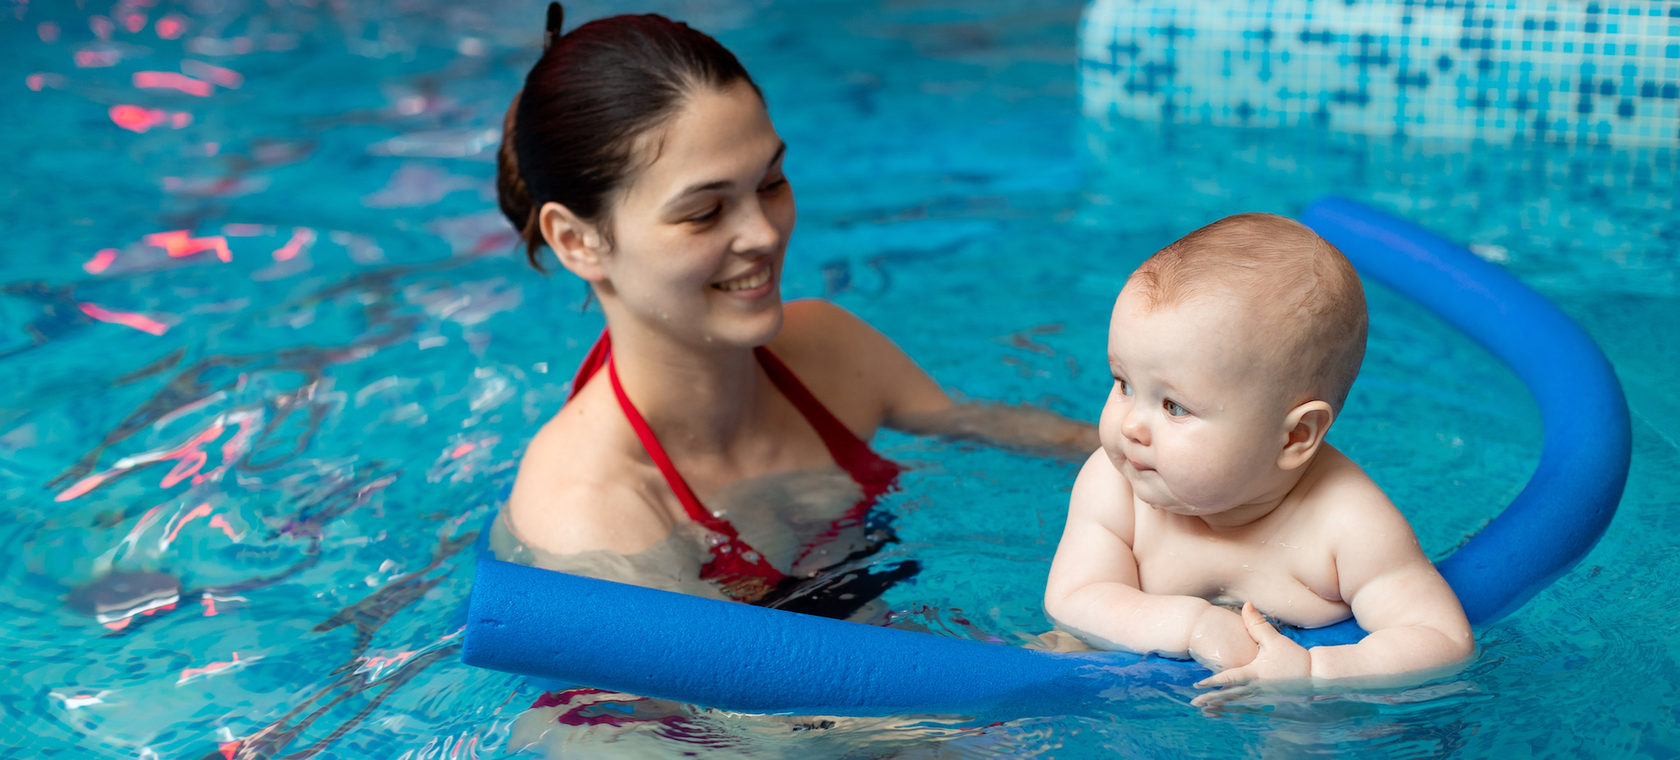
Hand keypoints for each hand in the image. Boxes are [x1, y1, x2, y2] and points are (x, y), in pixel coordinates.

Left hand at [1191, 603, 1310, 707]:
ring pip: (1238, 705)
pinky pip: (1249, 711)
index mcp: (1256, 673)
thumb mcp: (1276, 640)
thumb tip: (1247, 604)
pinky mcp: (1270, 706)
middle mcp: (1257, 689)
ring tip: (1205, 711)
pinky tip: (1226, 716)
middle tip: (1194, 703)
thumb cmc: (1296, 658)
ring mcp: (1263, 700)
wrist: (1317, 678)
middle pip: (1230, 695)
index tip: (1198, 685)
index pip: (1230, 678)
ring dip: (1221, 709)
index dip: (1213, 682)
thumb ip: (1257, 624)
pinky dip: (1236, 713)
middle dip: (1212, 699)